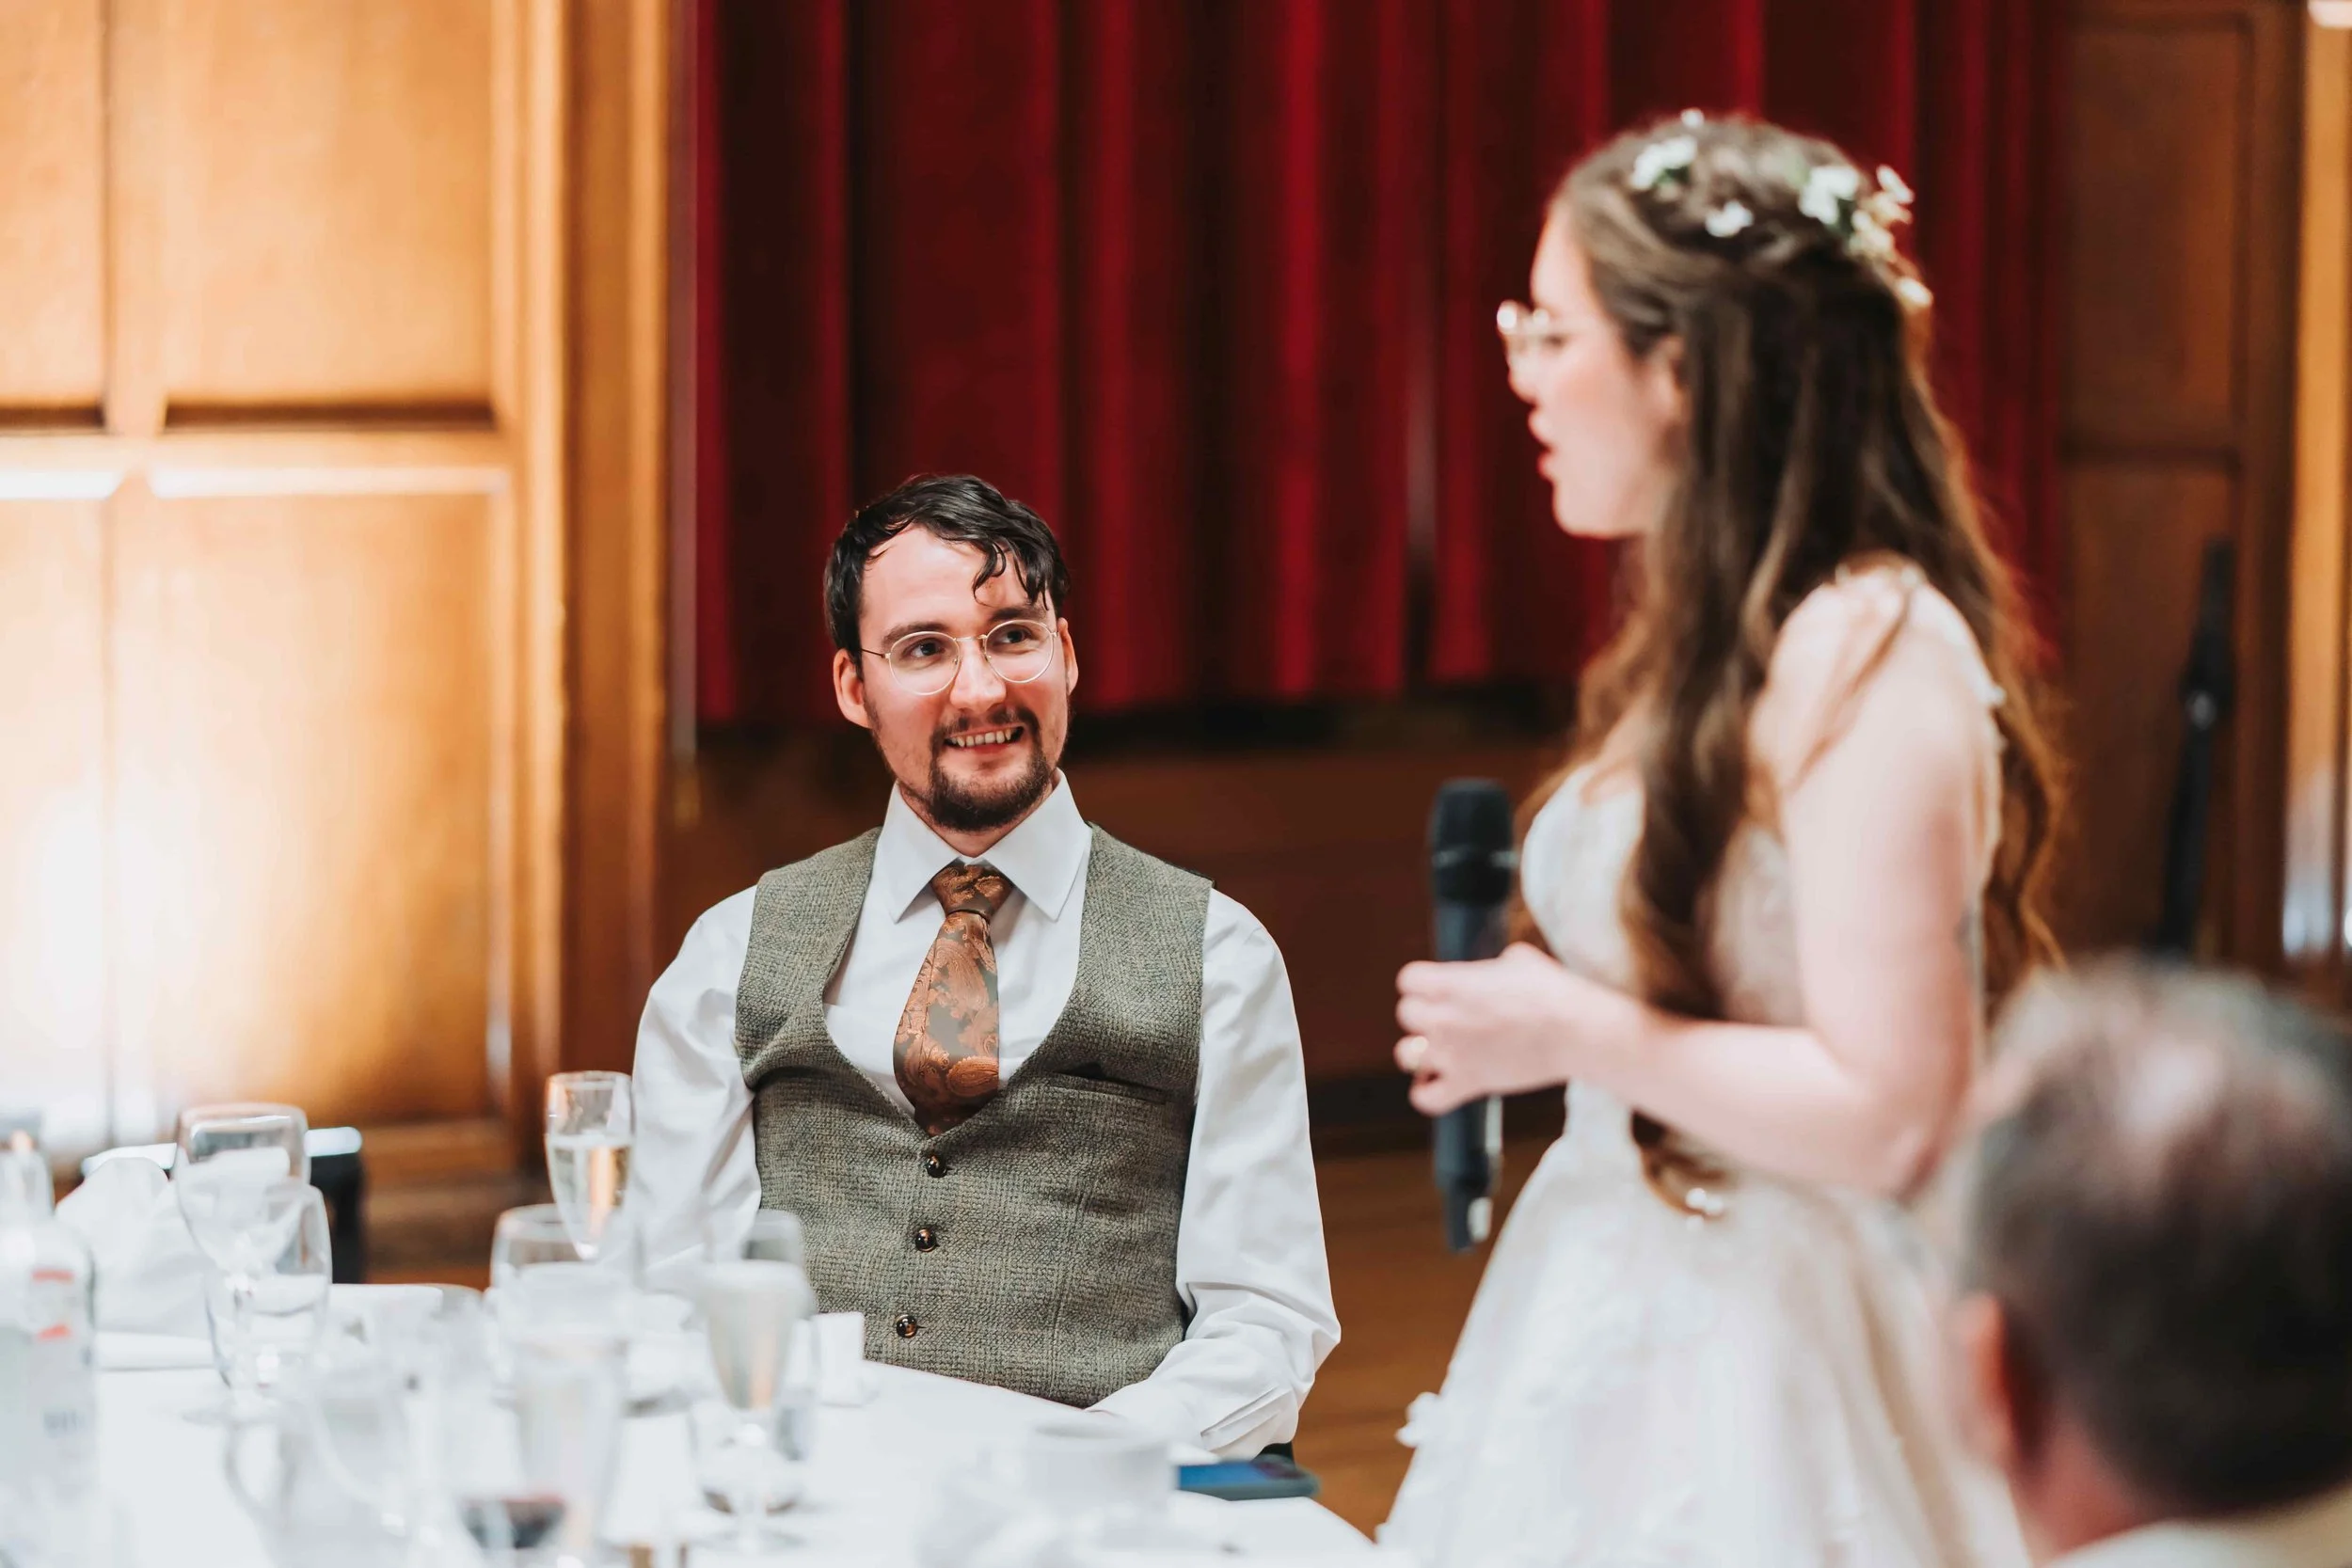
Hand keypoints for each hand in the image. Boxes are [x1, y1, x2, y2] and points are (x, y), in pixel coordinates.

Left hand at [1393, 943, 1644, 1113]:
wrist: (1577, 1031)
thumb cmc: (1554, 991)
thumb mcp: (1519, 960)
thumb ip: (1491, 967)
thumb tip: (1493, 972)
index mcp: (1450, 983)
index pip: (1408, 979)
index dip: (1423, 982)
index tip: (1439, 985)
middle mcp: (1443, 1018)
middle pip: (1406, 1013)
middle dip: (1424, 1011)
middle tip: (1450, 1014)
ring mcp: (1453, 1054)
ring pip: (1405, 1054)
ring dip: (1419, 1050)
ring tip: (1441, 1047)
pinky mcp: (1469, 1084)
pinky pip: (1426, 1098)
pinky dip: (1426, 1092)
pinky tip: (1437, 1081)